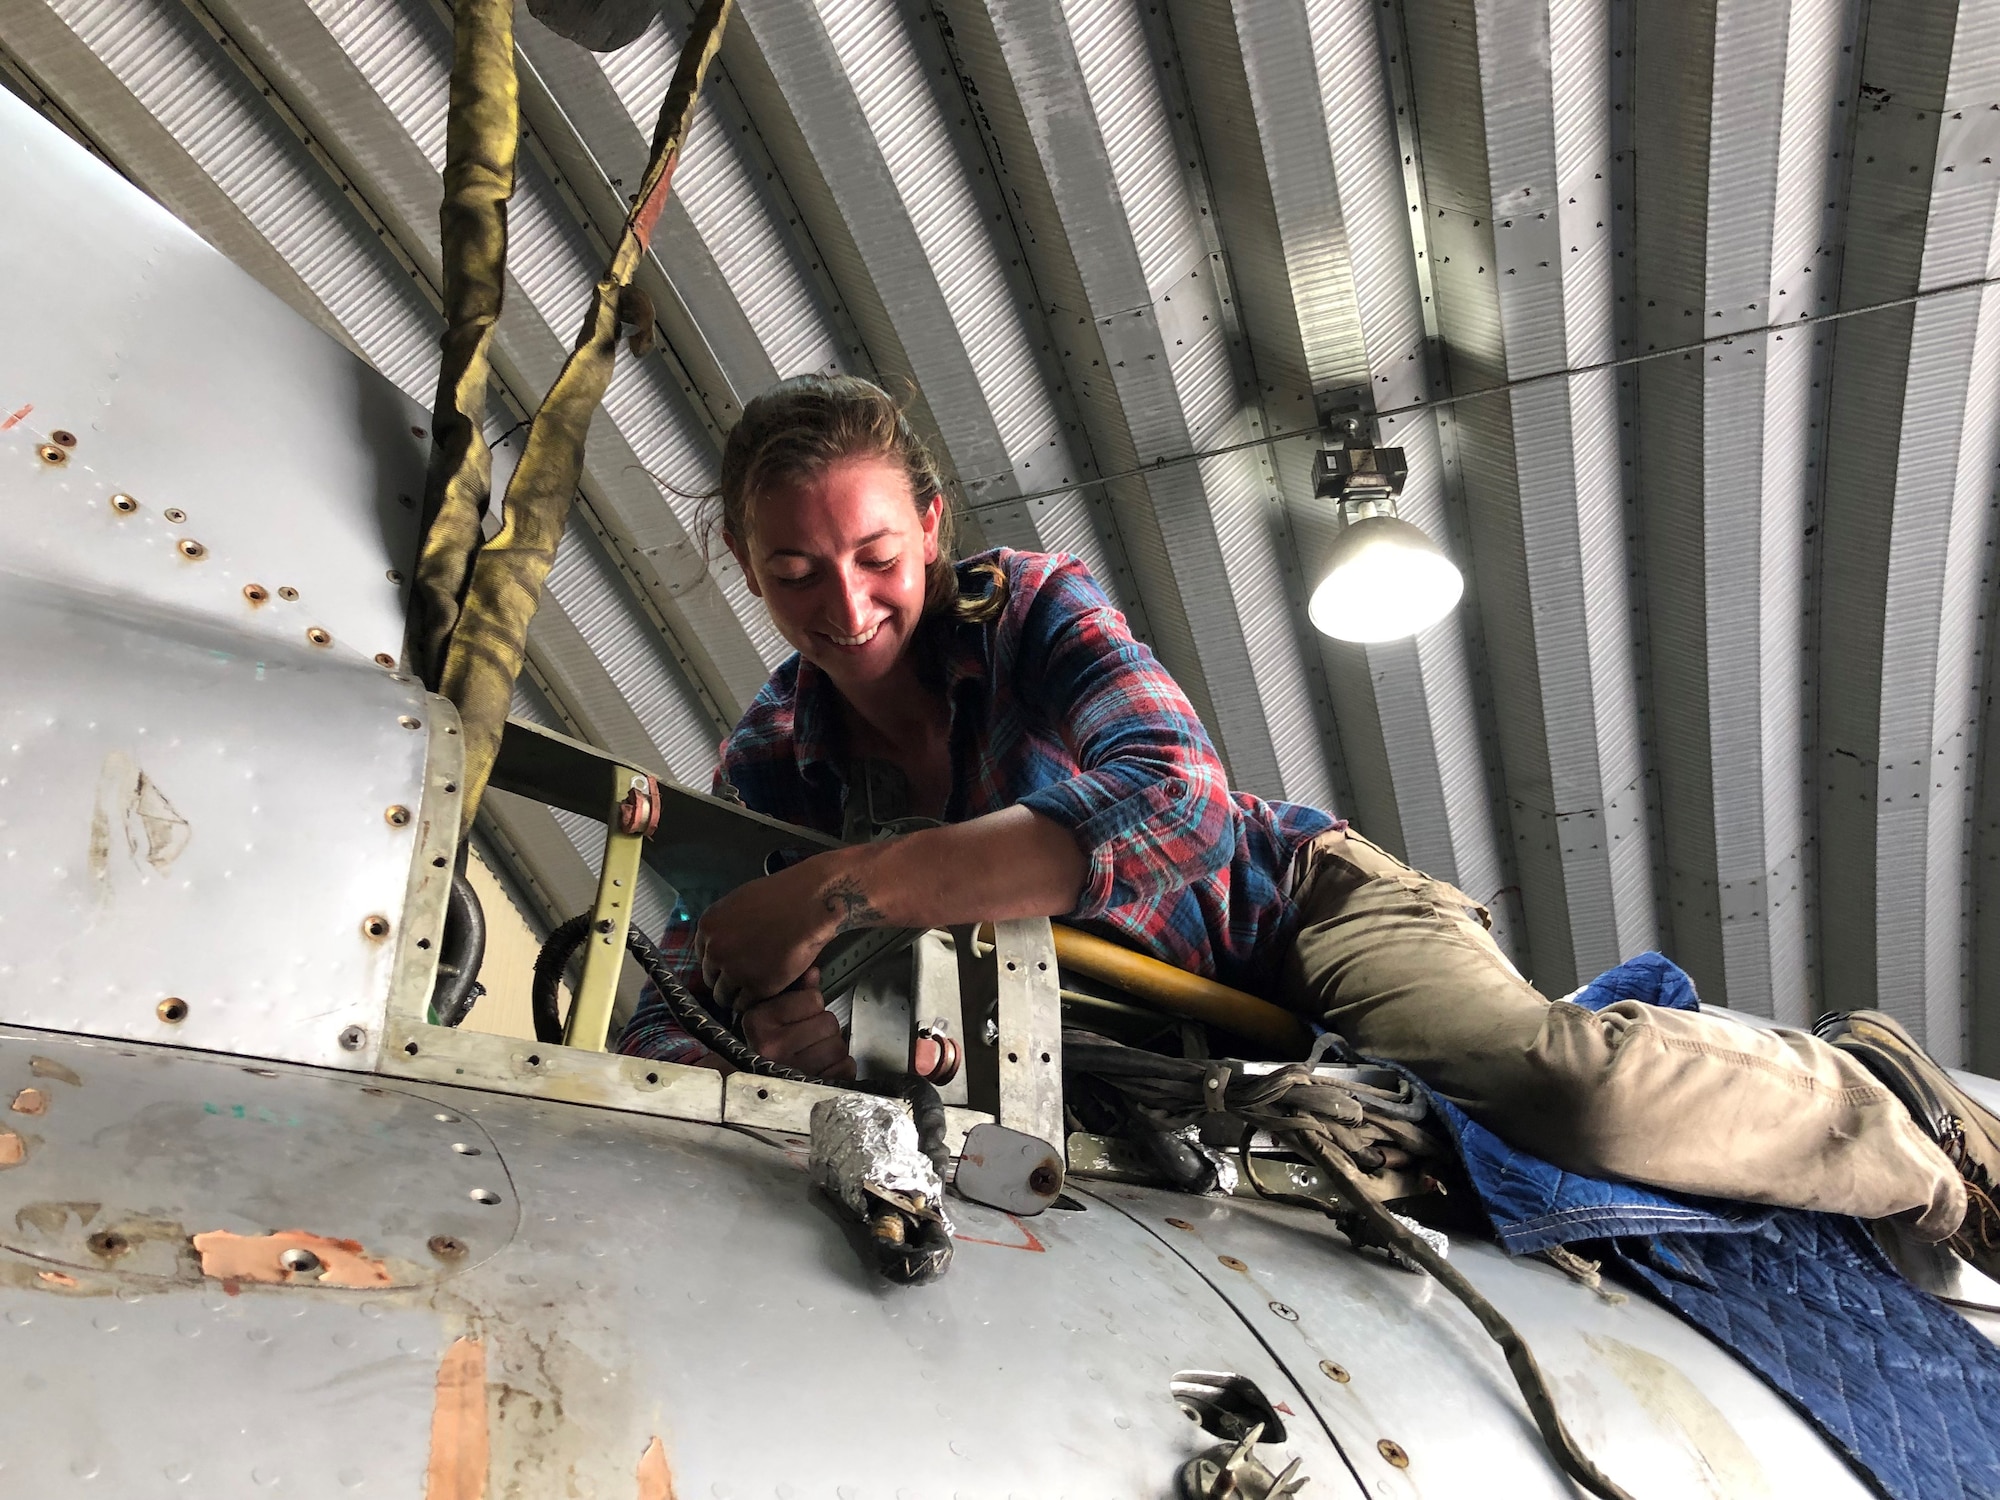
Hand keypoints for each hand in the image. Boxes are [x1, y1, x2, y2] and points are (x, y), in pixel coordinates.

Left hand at [694, 850, 876, 1007]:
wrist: (809, 905)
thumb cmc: (783, 896)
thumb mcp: (741, 903)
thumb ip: (728, 925)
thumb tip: (727, 942)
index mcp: (709, 926)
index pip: (703, 956)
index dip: (719, 962)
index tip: (731, 965)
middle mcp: (715, 950)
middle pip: (710, 977)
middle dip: (725, 980)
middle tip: (745, 979)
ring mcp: (733, 970)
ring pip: (724, 995)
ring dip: (737, 995)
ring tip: (754, 990)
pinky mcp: (755, 986)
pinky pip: (746, 1004)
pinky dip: (755, 1002)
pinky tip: (766, 993)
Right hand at [738, 970, 853, 1079]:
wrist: (759, 1088)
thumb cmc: (769, 1047)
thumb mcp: (772, 1014)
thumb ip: (795, 991)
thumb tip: (813, 973)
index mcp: (759, 1022)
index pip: (813, 999)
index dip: (811, 1005)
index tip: (798, 1016)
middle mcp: (771, 1046)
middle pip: (829, 1022)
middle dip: (823, 1029)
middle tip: (809, 1038)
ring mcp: (792, 1070)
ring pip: (838, 1046)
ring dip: (832, 1048)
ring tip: (814, 1053)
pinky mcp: (812, 1088)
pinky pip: (845, 1067)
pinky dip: (840, 1067)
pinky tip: (822, 1068)